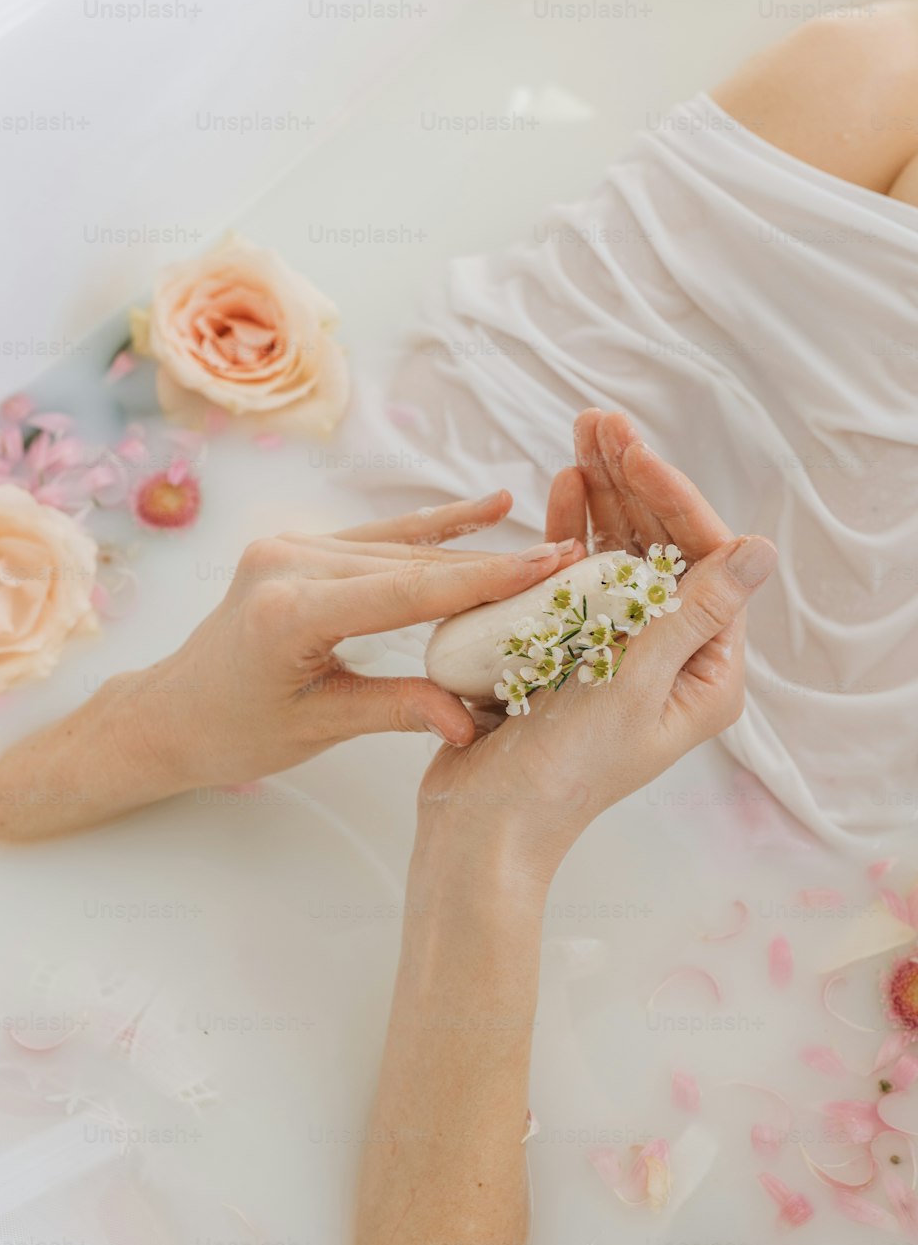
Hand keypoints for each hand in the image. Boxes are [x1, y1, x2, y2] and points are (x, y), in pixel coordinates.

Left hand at [134, 493, 583, 791]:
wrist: (172, 712)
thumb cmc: (233, 730)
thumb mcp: (316, 729)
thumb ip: (394, 711)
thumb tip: (470, 720)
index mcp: (289, 611)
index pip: (407, 590)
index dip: (484, 578)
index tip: (549, 563)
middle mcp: (289, 563)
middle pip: (412, 566)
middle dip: (494, 568)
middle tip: (570, 562)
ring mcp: (292, 549)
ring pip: (401, 551)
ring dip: (473, 555)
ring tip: (546, 548)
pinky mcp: (299, 549)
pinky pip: (378, 539)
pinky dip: (432, 528)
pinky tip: (485, 505)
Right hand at [418, 411, 776, 884]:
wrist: (484, 823)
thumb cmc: (563, 772)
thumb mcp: (634, 686)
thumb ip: (690, 613)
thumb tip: (761, 549)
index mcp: (704, 672)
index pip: (703, 562)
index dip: (672, 499)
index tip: (635, 452)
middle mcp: (667, 656)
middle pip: (659, 548)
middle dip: (632, 481)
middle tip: (599, 421)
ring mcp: (615, 649)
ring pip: (617, 553)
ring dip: (601, 495)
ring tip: (580, 438)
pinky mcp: (567, 648)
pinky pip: (576, 577)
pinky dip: (568, 534)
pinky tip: (561, 492)